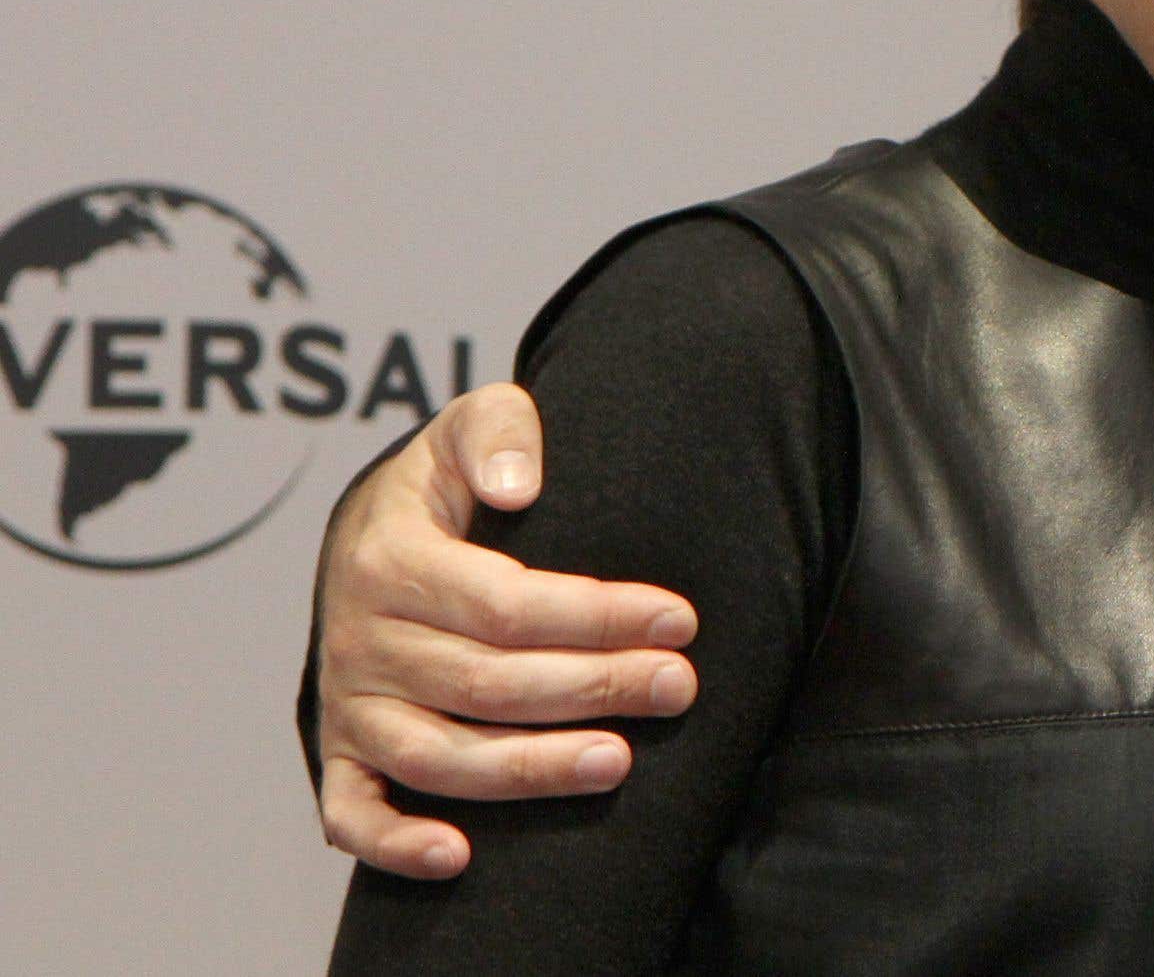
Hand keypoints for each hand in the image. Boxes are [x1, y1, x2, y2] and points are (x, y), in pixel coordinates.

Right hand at [310, 382, 701, 877]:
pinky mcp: (344, 752)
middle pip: (487, 683)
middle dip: (594, 687)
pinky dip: (396, 843)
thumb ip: (499, 433)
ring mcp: (350, 704)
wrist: (371, 532)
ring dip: (530, 768)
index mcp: (392, 561)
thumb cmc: (447, 480)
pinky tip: (459, 856)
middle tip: (678, 686)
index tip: (680, 619)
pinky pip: (353, 814)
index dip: (597, 615)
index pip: (506, 603)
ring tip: (617, 762)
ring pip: (438, 755)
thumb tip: (520, 485)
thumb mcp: (471, 425)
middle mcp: (361, 640)